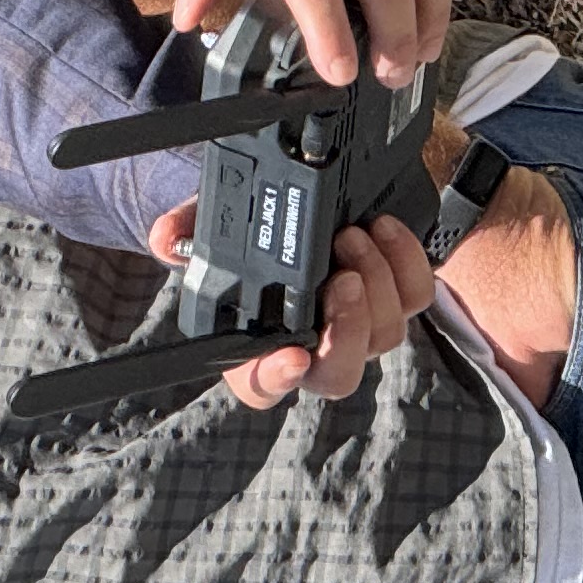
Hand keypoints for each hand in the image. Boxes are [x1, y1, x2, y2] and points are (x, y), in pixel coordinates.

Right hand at [150, 200, 437, 408]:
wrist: (301, 195)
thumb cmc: (249, 225)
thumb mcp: (210, 221)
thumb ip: (186, 231)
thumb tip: (166, 240)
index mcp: (259, 343)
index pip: (261, 387)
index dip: (274, 380)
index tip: (291, 357)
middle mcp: (313, 344)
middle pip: (339, 375)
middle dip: (347, 332)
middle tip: (341, 282)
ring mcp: (359, 324)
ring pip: (384, 334)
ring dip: (374, 283)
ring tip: (351, 235)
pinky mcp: (397, 295)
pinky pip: (416, 296)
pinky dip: (405, 261)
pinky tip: (383, 228)